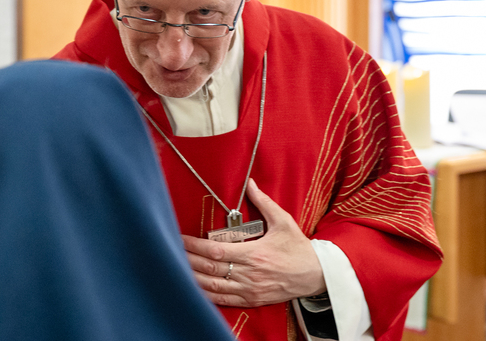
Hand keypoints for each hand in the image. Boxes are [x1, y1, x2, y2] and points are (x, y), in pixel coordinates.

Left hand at [180, 179, 325, 307]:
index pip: (215, 250)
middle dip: (187, 261)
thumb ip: (264, 203)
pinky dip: (206, 295)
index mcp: (254, 253)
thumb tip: (250, 184)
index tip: (179, 239)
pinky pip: (223, 300)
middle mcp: (249, 273)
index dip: (194, 246)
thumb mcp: (283, 221)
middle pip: (209, 269)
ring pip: (212, 287)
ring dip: (192, 279)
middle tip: (169, 252)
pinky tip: (193, 289)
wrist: (316, 275)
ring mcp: (249, 289)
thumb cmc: (299, 248)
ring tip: (175, 270)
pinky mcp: (251, 299)